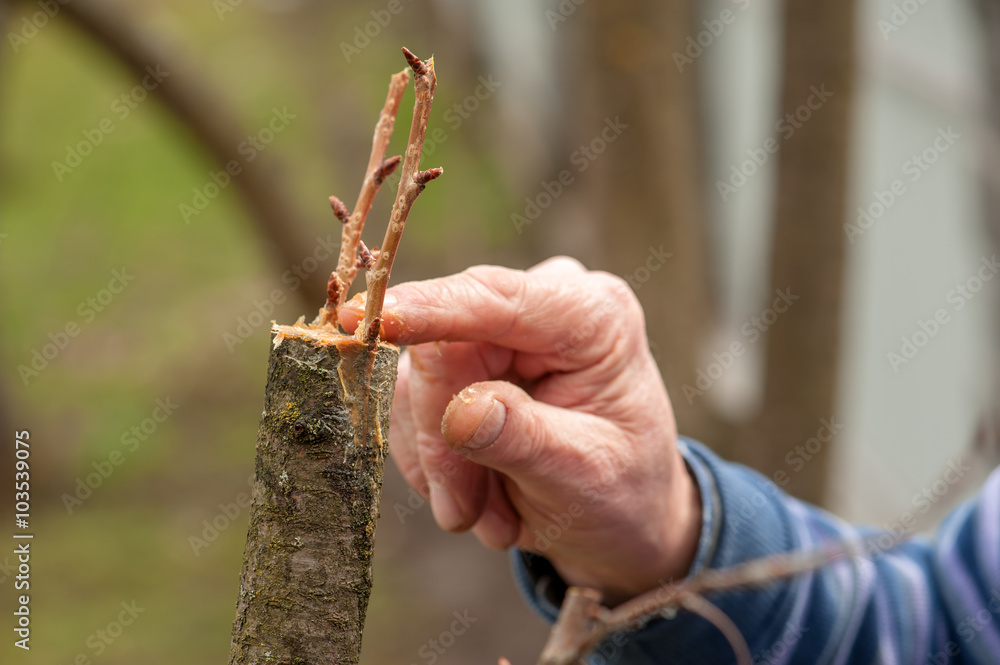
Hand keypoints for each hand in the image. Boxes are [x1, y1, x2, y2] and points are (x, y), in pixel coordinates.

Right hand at [339, 257, 700, 603]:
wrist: (623, 518)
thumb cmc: (621, 491)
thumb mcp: (584, 477)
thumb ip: (523, 439)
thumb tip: (460, 412)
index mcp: (592, 315)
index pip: (491, 297)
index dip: (425, 310)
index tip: (362, 322)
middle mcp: (544, 303)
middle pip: (441, 349)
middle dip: (441, 440)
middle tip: (462, 513)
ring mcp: (503, 326)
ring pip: (419, 380)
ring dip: (443, 462)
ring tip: (489, 516)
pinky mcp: (472, 354)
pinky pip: (415, 400)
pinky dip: (437, 460)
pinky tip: (478, 497)